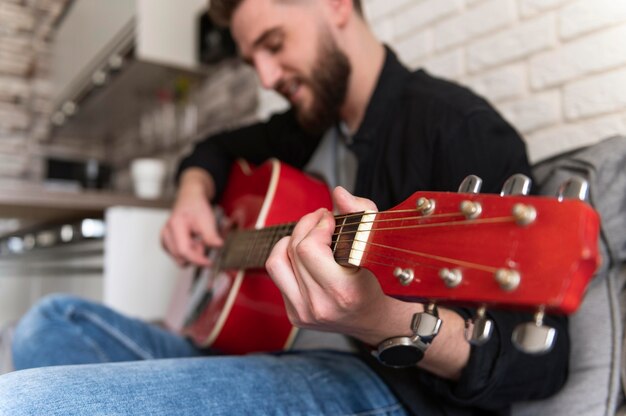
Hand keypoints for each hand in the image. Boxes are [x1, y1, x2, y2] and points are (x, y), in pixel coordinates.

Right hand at [161, 168, 222, 266]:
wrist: (190, 200)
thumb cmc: (196, 207)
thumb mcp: (207, 220)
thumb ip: (211, 235)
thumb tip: (218, 246)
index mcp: (174, 226)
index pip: (184, 251)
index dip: (198, 259)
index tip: (209, 262)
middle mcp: (166, 234)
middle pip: (181, 257)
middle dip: (195, 254)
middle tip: (203, 243)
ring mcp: (164, 239)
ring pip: (179, 259)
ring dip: (192, 254)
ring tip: (198, 241)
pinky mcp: (166, 243)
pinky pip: (178, 256)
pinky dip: (188, 252)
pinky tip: (193, 242)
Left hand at [265, 186, 395, 341]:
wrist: (379, 320)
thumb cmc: (382, 280)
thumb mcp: (379, 243)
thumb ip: (362, 212)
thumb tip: (338, 194)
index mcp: (344, 292)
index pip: (310, 249)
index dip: (319, 224)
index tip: (332, 218)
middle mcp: (321, 306)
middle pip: (294, 250)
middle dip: (306, 225)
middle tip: (321, 218)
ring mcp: (305, 313)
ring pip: (278, 261)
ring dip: (291, 240)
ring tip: (308, 234)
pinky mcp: (295, 315)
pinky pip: (278, 275)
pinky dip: (288, 257)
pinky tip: (304, 254)